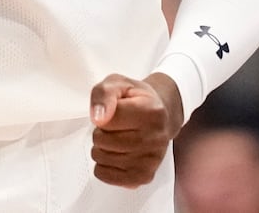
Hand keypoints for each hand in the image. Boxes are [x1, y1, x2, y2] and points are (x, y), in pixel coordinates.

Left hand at [88, 73, 183, 187]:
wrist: (160, 115)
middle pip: (102, 140)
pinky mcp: (144, 176)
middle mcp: (155, 138)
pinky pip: (106, 175)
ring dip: (101, 148)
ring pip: (102, 158)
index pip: (106, 120)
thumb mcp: (117, 83)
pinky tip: (115, 154)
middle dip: (100, 131)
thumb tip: (98, 118)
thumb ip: (103, 94)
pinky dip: (104, 166)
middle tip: (114, 126)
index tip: (114, 111)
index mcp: (151, 112)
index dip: (102, 114)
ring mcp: (151, 160)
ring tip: (115, 138)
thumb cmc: (136, 99)